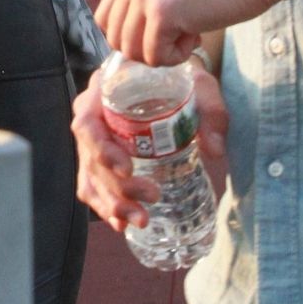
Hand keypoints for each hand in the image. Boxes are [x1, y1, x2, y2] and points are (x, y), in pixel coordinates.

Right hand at [73, 62, 229, 234]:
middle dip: (117, 186)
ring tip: (141, 220)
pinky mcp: (102, 160)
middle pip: (91, 158)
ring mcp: (94, 140)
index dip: (101, 149)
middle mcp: (92, 117)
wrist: (174, 80)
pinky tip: (123, 224)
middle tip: (152, 196)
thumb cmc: (182, 79)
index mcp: (104, 92)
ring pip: (91, 178)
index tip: (127, 169)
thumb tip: (214, 150)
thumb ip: (210, 112)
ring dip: (112, 203)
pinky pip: (94, 187)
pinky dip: (105, 207)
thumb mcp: (199, 85)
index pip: (88, 123)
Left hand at [95, 0, 282, 64]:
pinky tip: (196, 38)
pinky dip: (175, 57)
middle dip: (145, 49)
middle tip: (178, 38)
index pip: (106, 16)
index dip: (131, 36)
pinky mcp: (163, 11)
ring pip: (131, 50)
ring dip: (161, 55)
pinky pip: (154, 55)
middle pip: (115, 37)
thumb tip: (138, 40)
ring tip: (189, 37)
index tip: (160, 35)